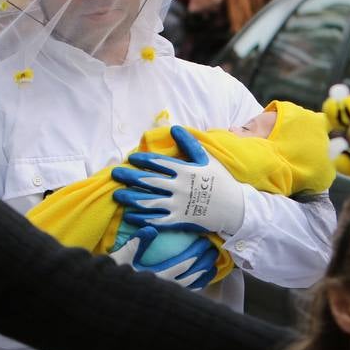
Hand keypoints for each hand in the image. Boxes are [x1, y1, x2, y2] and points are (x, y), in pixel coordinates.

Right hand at [109, 225, 219, 290]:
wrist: (102, 299)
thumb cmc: (110, 278)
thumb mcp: (120, 259)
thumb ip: (135, 244)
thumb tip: (149, 230)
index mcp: (152, 280)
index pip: (177, 269)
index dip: (192, 259)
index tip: (203, 247)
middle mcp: (160, 292)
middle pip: (187, 280)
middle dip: (202, 268)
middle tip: (213, 256)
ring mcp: (161, 299)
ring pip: (186, 291)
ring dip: (200, 280)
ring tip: (212, 271)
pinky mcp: (160, 302)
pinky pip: (181, 296)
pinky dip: (192, 289)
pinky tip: (198, 283)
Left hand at [112, 126, 246, 236]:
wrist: (235, 208)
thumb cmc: (220, 181)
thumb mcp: (206, 159)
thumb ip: (189, 143)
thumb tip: (174, 128)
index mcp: (184, 171)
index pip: (157, 162)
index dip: (142, 159)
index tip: (131, 158)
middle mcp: (178, 187)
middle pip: (148, 181)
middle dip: (128, 177)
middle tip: (114, 174)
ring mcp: (177, 205)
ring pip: (148, 201)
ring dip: (130, 198)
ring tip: (117, 196)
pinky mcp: (178, 221)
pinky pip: (155, 220)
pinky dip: (141, 218)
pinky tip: (129, 215)